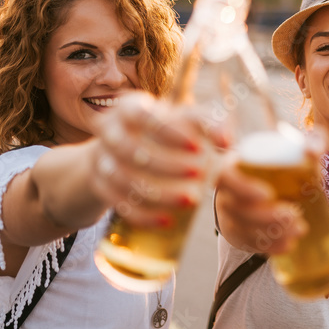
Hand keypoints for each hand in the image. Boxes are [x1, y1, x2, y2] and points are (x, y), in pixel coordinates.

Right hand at [92, 92, 209, 226]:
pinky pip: (118, 204)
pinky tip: (167, 220)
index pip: (141, 115)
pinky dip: (143, 214)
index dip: (167, 131)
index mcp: (128, 108)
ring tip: (192, 200)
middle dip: (167, 165)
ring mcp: (101, 160)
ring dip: (158, 193)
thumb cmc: (162, 131)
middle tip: (200, 173)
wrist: (121, 151)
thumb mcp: (182, 119)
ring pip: (123, 180)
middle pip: (130, 150)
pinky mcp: (99, 187)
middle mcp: (109, 131)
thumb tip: (228, 141)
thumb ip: (209, 123)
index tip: (197, 146)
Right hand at [214, 129, 323, 254]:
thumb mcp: (298, 150)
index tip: (268, 194)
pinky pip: (250, 244)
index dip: (242, 187)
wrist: (276, 184)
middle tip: (293, 215)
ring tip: (300, 229)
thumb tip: (312, 151)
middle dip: (265, 216)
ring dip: (271, 233)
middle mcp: (227, 191)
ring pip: (243, 228)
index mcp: (235, 165)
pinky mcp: (241, 235)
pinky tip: (289, 244)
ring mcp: (231, 215)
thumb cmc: (285, 163)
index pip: (224, 176)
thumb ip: (311, 142)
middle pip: (235, 208)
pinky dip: (270, 246)